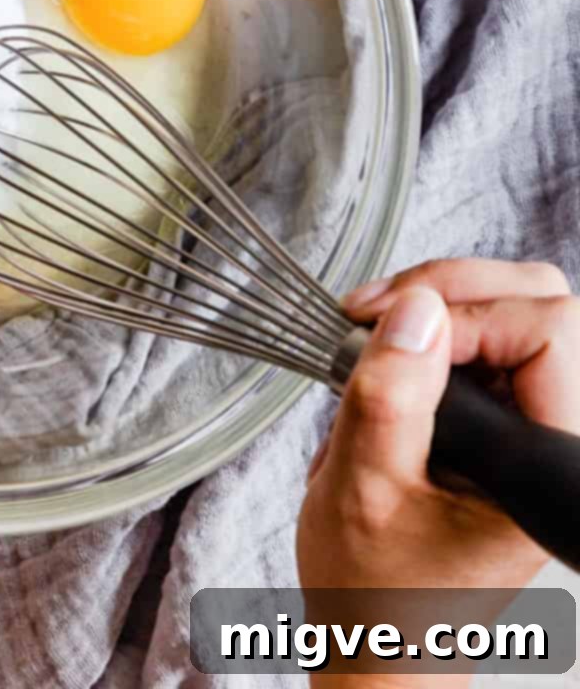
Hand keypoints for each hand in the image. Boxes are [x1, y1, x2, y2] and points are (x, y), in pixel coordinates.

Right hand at [297, 259, 579, 687]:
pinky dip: (431, 323)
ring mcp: (535, 427)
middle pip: (543, 302)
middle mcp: (559, 440)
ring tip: (370, 326)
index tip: (386, 330)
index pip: (546, 333)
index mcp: (546, 469)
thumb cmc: (374, 587)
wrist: (378, 632)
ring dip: (437, 301)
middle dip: (451, 288)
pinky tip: (385, 346)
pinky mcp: (506, 417)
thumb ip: (391, 396)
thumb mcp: (362, 488)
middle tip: (373, 310)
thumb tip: (413, 308)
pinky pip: (487, 336)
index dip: (463, 314)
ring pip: (516, 307)